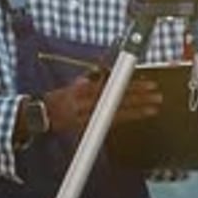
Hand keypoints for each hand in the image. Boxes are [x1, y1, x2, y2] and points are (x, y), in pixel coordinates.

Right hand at [43, 74, 162, 135]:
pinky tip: (138, 117)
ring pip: (117, 113)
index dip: (130, 85)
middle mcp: (87, 104)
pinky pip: (110, 124)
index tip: (146, 83)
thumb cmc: (59, 98)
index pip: (112, 87)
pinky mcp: (88, 128)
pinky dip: (125, 119)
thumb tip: (103, 69)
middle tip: (156, 95)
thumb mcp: (72, 84)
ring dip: (137, 110)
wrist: (41, 117)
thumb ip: (89, 78)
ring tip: (153, 107)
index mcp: (83, 90)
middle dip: (139, 97)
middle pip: (117, 100)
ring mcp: (88, 117)